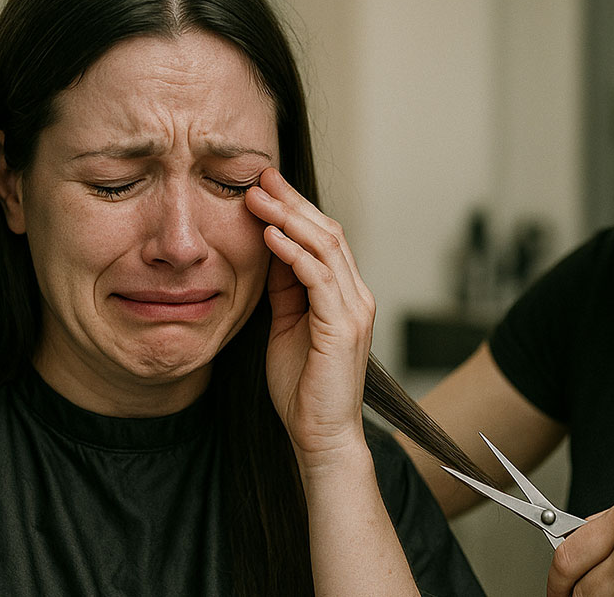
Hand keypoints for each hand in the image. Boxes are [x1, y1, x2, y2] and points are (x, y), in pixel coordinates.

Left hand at [243, 168, 375, 466]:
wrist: (321, 436)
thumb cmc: (302, 388)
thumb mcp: (286, 326)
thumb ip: (284, 289)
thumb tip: (268, 249)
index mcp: (345, 295)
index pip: (324, 237)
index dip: (295, 209)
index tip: (262, 186)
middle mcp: (357, 295)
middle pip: (328, 232)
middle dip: (292, 202)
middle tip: (259, 176)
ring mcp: (354, 309)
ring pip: (326, 246)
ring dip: (288, 218)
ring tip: (257, 197)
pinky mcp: (343, 325)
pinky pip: (318, 276)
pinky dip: (293, 252)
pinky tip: (269, 235)